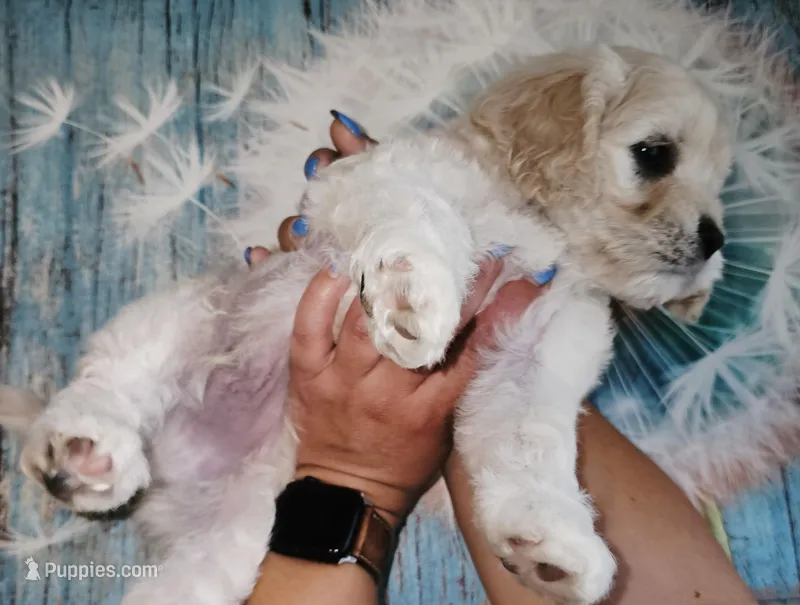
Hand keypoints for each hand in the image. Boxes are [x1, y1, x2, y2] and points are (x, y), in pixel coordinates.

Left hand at [250, 112, 550, 526]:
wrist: (346, 494)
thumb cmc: (404, 461)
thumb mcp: (444, 427)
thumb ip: (460, 377)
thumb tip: (482, 323)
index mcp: (429, 407)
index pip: (468, 347)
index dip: (491, 304)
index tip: (507, 271)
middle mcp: (388, 392)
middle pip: (420, 326)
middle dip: (444, 282)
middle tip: (457, 246)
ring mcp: (344, 381)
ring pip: (366, 321)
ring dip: (384, 280)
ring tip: (400, 245)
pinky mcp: (310, 376)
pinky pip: (310, 328)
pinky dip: (321, 296)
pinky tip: (338, 270)